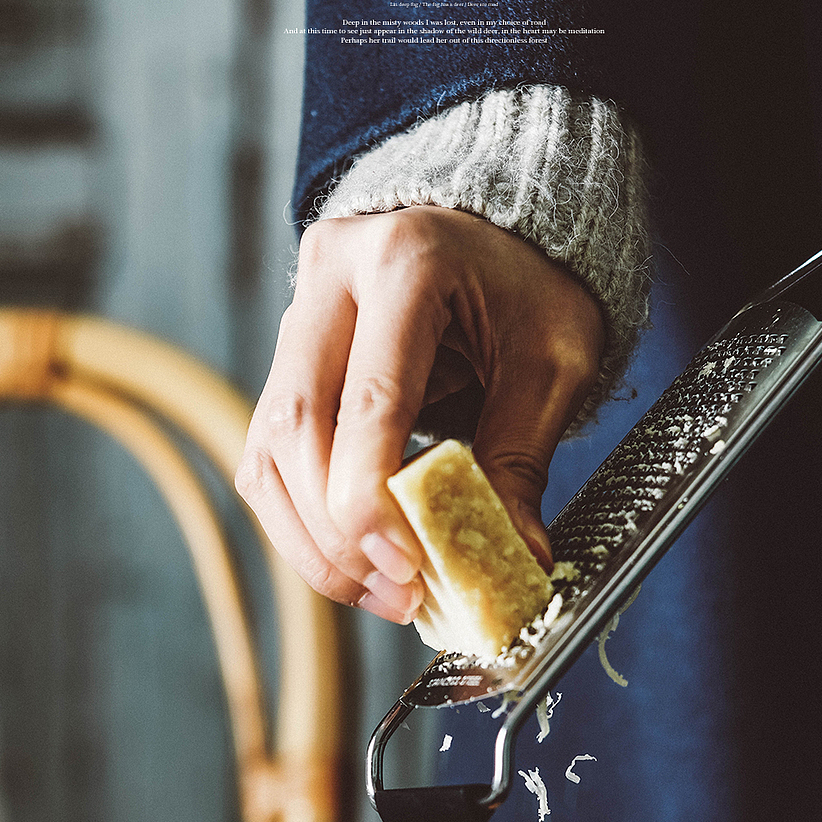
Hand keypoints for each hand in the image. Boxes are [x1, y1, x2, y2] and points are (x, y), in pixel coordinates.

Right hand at [235, 206, 604, 620]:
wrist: (498, 227)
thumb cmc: (529, 285)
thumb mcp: (553, 361)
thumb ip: (523, 455)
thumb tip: (513, 556)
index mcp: (406, 261)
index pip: (368, 401)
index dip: (374, 500)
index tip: (408, 568)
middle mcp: (331, 280)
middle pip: (298, 430)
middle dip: (340, 533)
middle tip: (399, 594)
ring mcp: (295, 317)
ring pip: (268, 452)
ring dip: (314, 541)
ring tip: (380, 593)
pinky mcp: (285, 363)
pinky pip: (270, 459)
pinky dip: (304, 523)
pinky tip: (353, 562)